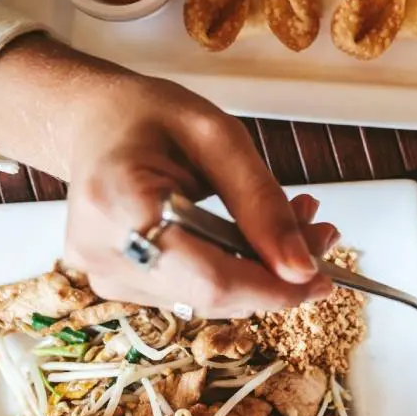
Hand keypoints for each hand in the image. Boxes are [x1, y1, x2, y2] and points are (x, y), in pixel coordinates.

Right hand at [0, 35, 335, 316]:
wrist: (95, 122)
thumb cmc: (148, 116)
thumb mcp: (219, 138)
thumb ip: (261, 203)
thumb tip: (300, 267)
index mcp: (119, 204)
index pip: (211, 278)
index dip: (273, 287)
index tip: (321, 276)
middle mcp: (104, 253)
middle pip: (213, 295)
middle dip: (278, 276)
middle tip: (321, 234)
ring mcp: (107, 276)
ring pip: (209, 299)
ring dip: (262, 272)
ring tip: (295, 224)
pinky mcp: (119, 285)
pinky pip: (193, 292)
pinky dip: (235, 271)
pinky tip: (254, 237)